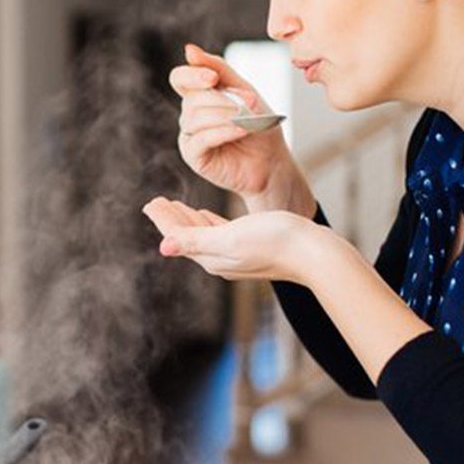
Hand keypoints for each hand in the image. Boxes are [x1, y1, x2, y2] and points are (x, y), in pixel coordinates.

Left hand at [142, 196, 331, 284]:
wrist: (313, 252)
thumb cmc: (275, 241)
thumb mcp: (231, 237)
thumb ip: (196, 240)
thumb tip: (163, 247)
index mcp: (213, 257)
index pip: (179, 237)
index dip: (163, 219)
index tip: (150, 203)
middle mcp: (222, 260)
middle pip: (188, 237)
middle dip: (172, 220)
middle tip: (157, 203)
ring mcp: (238, 256)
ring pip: (204, 236)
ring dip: (189, 220)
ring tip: (177, 207)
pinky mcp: (253, 249)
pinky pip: (221, 235)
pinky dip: (209, 223)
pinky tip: (208, 216)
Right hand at [170, 43, 314, 216]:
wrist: (272, 161)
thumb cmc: (259, 125)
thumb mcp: (244, 91)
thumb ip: (219, 69)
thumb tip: (188, 49)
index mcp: (198, 96)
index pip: (180, 78)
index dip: (192, 75)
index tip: (212, 78)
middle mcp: (189, 115)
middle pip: (192, 99)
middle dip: (223, 100)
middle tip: (251, 105)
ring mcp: (189, 137)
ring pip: (195, 118)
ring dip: (225, 116)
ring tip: (248, 121)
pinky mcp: (194, 157)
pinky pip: (200, 139)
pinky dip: (222, 132)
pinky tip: (241, 131)